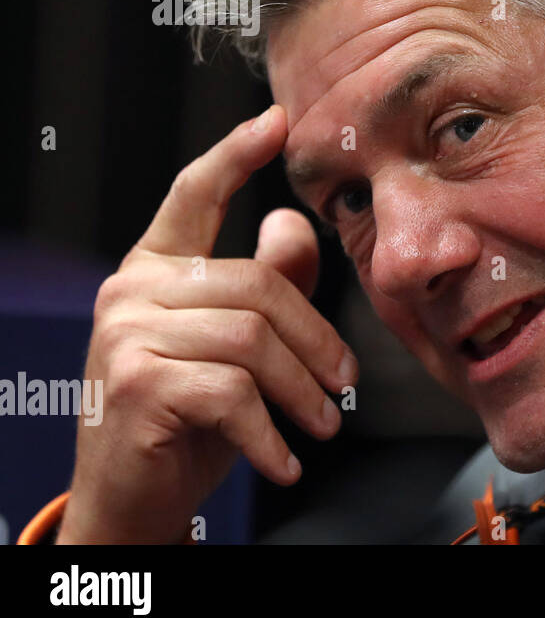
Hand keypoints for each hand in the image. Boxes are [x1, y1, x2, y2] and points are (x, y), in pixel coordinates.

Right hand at [57, 106, 356, 542]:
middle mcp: (132, 290)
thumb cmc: (187, 415)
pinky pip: (233, 394)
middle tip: (344, 386)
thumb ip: (267, 284)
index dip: (235, 154)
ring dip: (301, 392)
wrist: (129, 496)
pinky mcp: (136, 384)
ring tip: (322, 426)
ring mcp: (127, 334)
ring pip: (252, 342)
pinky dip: (270, 434)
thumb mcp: (234, 345)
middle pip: (257, 286)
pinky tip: (285, 461)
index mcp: (156, 268)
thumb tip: (291, 222)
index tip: (277, 121)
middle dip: (315, 341)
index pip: (194, 194)